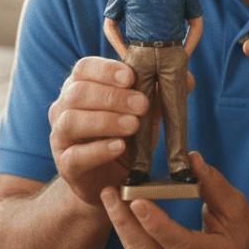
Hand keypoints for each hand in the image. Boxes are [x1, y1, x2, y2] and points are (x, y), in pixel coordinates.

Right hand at [49, 56, 147, 205]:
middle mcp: (63, 108)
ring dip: (105, 121)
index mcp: (79, 87)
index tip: (131, 76)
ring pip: (72, 121)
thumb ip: (159, 96)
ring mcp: (60, 137)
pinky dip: (98, 150)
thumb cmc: (122, 137)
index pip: (84, 68)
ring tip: (133, 125)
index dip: (106, 70)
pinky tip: (119, 147)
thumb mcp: (143, 114)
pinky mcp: (65, 165)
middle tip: (141, 105)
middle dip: (112, 97)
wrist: (107, 180)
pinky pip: (75, 155)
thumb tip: (188, 79)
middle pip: (78, 93)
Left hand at [99, 152, 248, 248]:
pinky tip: (119, 212)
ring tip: (109, 197)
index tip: (138, 200)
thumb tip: (192, 159)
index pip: (181, 245)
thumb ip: (214, 185)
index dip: (158, 224)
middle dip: (126, 223)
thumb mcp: (238, 208)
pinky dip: (128, 234)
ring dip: (121, 226)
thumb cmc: (246, 236)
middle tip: (110, 193)